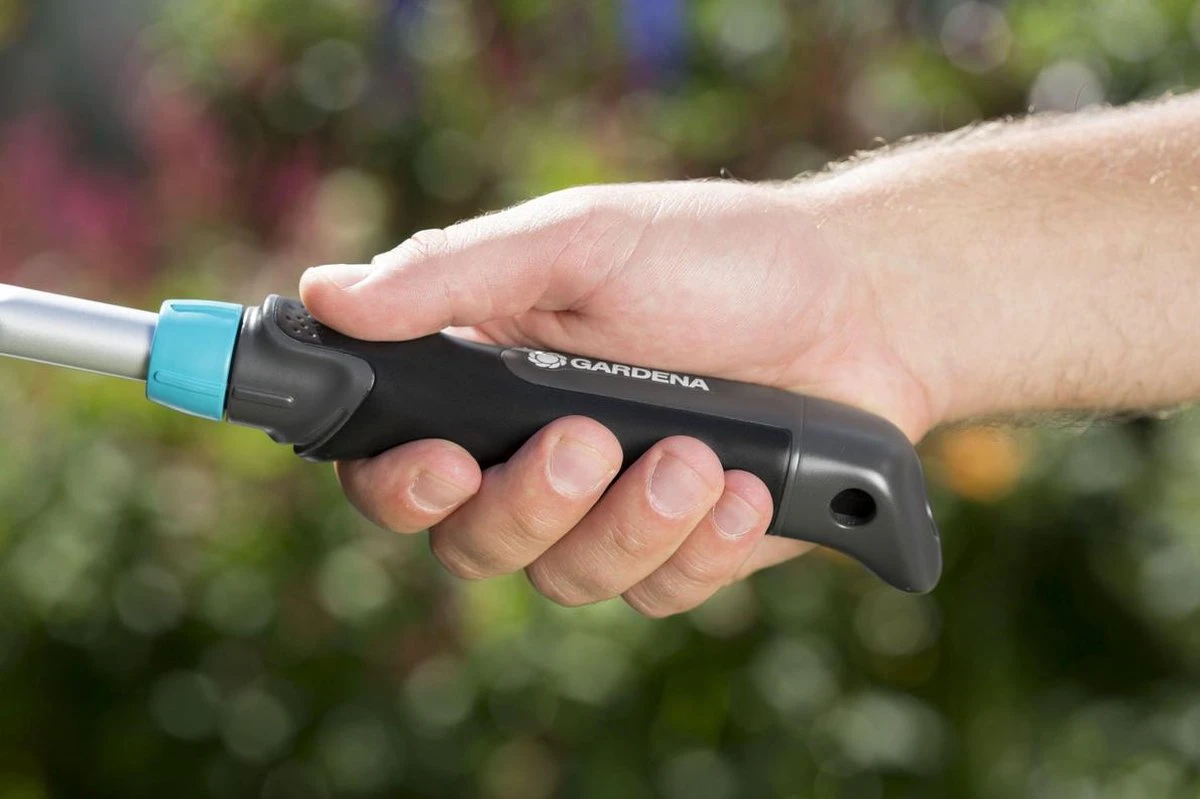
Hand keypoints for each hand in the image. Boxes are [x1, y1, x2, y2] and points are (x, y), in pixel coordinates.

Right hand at [300, 180, 938, 615]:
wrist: (864, 307)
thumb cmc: (718, 258)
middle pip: (470, 545)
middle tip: (590, 440)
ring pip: (567, 578)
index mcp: (487, 381)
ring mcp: (610, 514)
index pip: (390, 460)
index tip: (440, 465)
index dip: (395, 485)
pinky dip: (705, 546)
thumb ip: (458, 272)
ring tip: (703, 458)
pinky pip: (659, 592)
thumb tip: (328, 293)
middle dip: (529, 504)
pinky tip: (751, 490)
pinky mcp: (683, 552)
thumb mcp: (585, 240)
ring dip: (632, 524)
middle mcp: (533, 459)